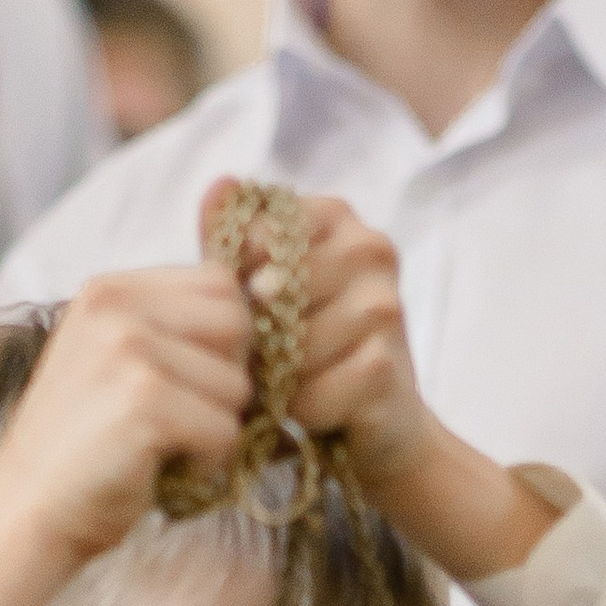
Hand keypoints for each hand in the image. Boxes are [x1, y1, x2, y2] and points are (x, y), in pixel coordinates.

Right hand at [0, 267, 254, 605]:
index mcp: (110, 289)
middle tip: (184, 415)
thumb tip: (271, 299)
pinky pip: (225, 430)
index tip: (194, 379)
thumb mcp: (117, 361)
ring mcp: (129, 352)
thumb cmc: (86, 447)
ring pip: (238, 384)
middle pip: (237, 323)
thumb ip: (175, 329)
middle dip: (227, 378)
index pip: (219, 281)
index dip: (226, 335)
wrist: (28, 510)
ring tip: (163, 446)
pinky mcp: (145, 404)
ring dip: (216, 427)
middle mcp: (117, 308)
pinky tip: (161, 469)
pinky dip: (207, 463)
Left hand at [228, 185, 556, 584]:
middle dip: (259, 334)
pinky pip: (307, 394)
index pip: (258, 235)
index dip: (241, 282)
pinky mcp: (385, 367)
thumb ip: (233, 239)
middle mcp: (371, 248)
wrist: (382, 423)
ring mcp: (385, 307)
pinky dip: (300, 412)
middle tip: (273, 356)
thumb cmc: (311, 349)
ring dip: (277, 379)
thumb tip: (219, 183)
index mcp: (338, 216)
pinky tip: (318, 410)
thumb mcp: (261, 288)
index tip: (255, 308)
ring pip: (287, 346)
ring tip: (296, 383)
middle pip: (271, 291)